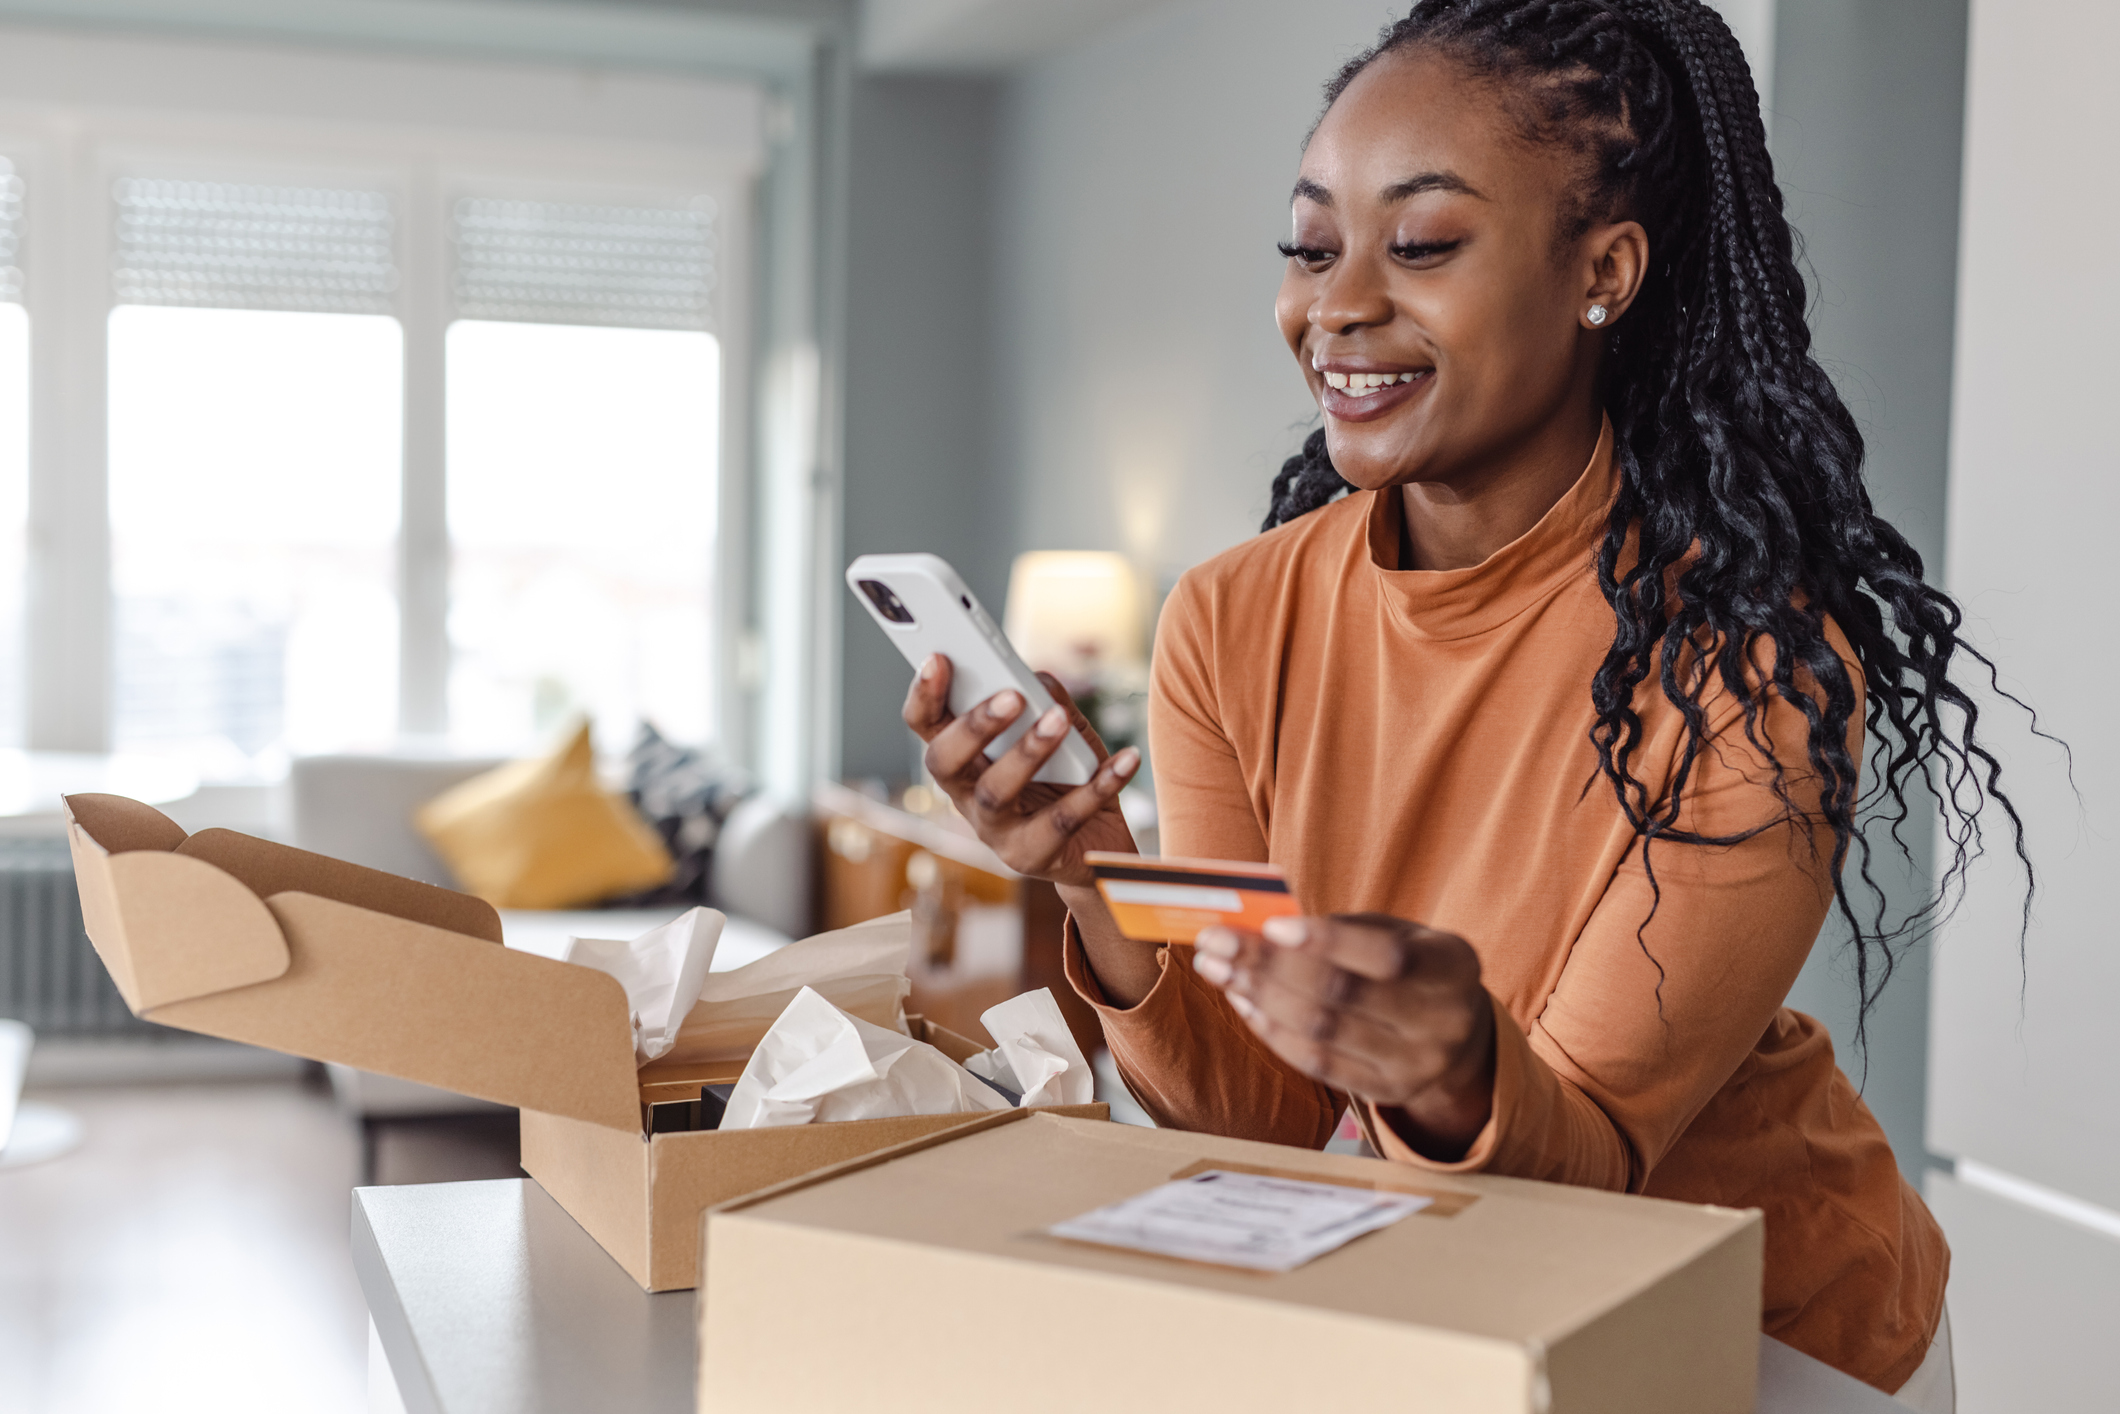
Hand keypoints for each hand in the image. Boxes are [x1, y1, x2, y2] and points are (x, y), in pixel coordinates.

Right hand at [902, 655, 1139, 888]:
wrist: (1098, 847)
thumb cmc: (1070, 779)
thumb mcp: (1063, 733)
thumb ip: (1048, 701)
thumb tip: (1037, 679)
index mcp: (964, 760)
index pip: (926, 725)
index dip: (924, 694)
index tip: (937, 657)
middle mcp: (967, 797)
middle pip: (945, 762)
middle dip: (973, 726)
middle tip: (1011, 695)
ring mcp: (996, 832)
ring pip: (995, 793)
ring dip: (1027, 752)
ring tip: (1059, 720)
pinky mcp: (1033, 857)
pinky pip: (1064, 819)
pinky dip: (1099, 785)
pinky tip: (1125, 759)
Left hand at [1192, 912, 1496, 1158]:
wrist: (1456, 1034)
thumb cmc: (1411, 966)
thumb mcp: (1397, 933)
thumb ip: (1343, 929)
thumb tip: (1262, 928)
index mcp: (1453, 966)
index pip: (1388, 956)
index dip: (1328, 941)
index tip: (1270, 925)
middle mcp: (1444, 1022)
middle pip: (1343, 995)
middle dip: (1269, 965)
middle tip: (1217, 942)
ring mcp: (1417, 1065)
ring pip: (1322, 1032)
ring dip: (1259, 996)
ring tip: (1218, 969)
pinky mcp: (1387, 1092)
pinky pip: (1318, 1064)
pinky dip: (1273, 1031)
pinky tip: (1244, 1002)